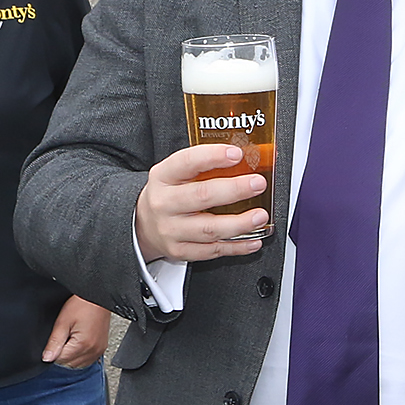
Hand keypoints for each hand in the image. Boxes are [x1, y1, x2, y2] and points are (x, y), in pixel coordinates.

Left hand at [43, 295, 111, 367]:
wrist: (97, 297)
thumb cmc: (82, 305)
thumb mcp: (62, 322)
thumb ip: (54, 342)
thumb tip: (47, 358)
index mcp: (83, 345)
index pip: (60, 360)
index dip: (53, 351)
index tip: (56, 339)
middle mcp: (93, 350)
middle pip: (69, 364)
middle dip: (62, 354)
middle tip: (64, 337)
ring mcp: (99, 350)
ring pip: (78, 364)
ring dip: (71, 356)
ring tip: (71, 338)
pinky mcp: (102, 348)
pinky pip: (87, 360)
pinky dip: (80, 355)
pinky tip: (78, 343)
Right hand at [134, 144, 268, 262]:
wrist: (144, 224)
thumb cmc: (169, 193)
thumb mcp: (176, 173)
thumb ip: (204, 166)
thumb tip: (247, 159)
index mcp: (163, 177)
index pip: (187, 162)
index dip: (213, 157)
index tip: (236, 154)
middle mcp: (165, 203)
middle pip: (202, 196)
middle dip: (234, 190)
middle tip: (258, 184)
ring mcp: (171, 229)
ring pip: (210, 229)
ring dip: (240, 223)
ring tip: (260, 216)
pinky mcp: (179, 250)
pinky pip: (212, 250)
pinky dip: (237, 247)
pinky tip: (253, 240)